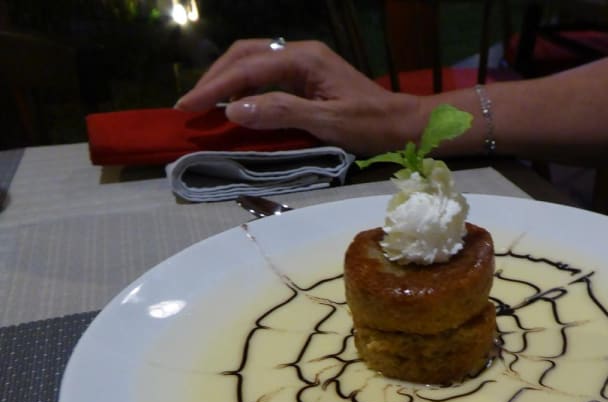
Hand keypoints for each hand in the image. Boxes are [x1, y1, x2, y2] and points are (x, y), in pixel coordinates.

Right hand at [175, 38, 422, 154]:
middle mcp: (301, 53)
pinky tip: (231, 103)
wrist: (402, 124)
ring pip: (252, 62)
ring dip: (225, 80)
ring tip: (202, 103)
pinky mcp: (307, 78)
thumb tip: (233, 110)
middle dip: (213, 78)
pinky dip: (242, 86)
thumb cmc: (371, 125)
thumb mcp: (327, 123)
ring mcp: (304, 64)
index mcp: (305, 59)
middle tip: (188, 105)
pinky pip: (265, 76)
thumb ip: (281, 113)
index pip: (248, 68)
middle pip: (244, 56)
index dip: (215, 87)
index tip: (188, 107)